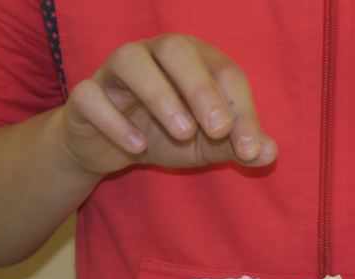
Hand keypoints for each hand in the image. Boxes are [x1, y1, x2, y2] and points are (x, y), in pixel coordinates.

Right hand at [59, 34, 277, 175]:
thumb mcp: (206, 145)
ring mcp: (115, 71)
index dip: (241, 109)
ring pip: (130, 60)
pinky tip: (137, 147)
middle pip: (176, 50)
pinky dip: (115, 120)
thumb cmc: (165, 135)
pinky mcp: (84, 95)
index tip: (250, 149)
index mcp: (193, 61)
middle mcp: (154, 55)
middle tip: (219, 128)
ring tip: (182, 133)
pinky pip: (92, 96)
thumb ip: (237, 147)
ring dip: (159, 95)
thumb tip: (270, 152)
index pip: (224, 72)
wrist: (109, 150)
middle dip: (201, 88)